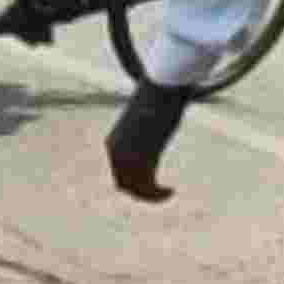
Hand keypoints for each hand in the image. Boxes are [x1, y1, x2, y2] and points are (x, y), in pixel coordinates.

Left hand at [106, 82, 188, 205]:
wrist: (161, 88)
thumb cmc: (156, 95)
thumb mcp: (146, 115)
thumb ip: (146, 127)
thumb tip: (153, 122)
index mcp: (112, 143)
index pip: (117, 170)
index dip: (133, 178)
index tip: (150, 179)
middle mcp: (115, 154)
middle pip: (124, 183)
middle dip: (141, 189)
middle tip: (158, 190)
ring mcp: (127, 160)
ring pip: (135, 189)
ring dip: (151, 194)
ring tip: (168, 191)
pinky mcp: (142, 163)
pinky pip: (148, 189)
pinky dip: (158, 195)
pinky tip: (171, 191)